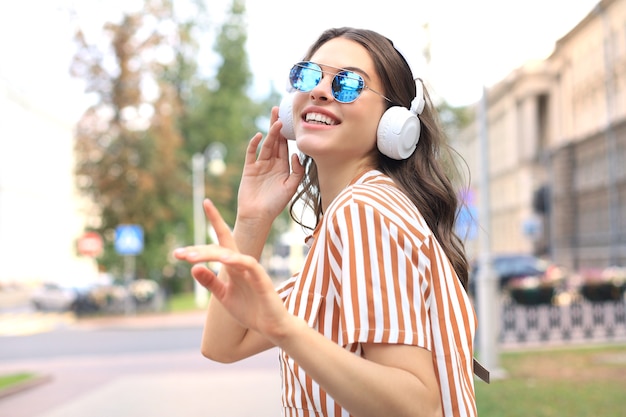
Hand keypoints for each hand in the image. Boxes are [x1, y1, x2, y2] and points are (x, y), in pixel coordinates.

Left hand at [174, 199, 288, 337]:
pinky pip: (248, 264)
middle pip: (221, 246)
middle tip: (178, 253)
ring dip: (209, 254)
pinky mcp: (262, 280)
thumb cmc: (251, 311)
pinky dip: (235, 260)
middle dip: (199, 249)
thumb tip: (193, 267)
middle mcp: (242, 264)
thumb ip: (210, 282)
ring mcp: (252, 270)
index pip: (223, 240)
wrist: (272, 328)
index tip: (205, 202)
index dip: (215, 220)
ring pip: (230, 254)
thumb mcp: (223, 296)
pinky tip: (223, 259)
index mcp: (233, 267)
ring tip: (190, 257)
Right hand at [236, 107, 303, 222]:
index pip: (285, 146)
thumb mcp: (291, 187)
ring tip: (276, 121)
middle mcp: (271, 163)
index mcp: (283, 166)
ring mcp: (259, 165)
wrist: (258, 216)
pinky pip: (251, 154)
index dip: (288, 133)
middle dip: (277, 126)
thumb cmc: (276, 204)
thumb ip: (297, 171)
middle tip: (279, 110)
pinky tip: (259, 136)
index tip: (291, 120)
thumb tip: (296, 154)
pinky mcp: (249, 169)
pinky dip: (254, 144)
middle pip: (274, 141)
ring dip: (270, 133)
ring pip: (265, 145)